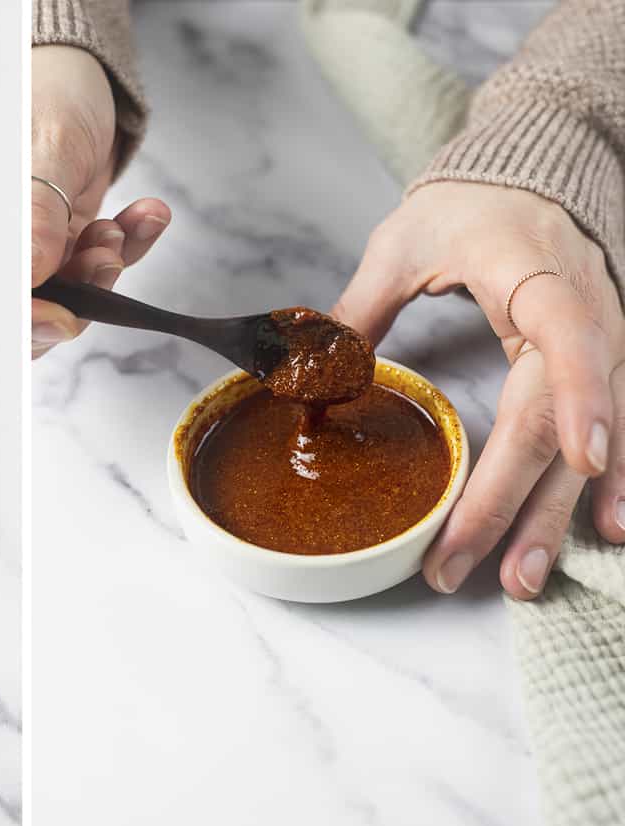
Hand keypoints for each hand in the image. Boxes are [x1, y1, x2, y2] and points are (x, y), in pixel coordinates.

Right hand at [31, 45, 169, 357]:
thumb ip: (40, 212)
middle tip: (105, 256)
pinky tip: (146, 215)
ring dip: (109, 263)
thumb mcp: (46, 146)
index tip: (66, 317)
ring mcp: (42, 248)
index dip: (28, 321)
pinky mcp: (74, 242)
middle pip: (34, 310)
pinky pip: (105, 262)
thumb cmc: (49, 93)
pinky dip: (132, 244)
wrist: (81, 75)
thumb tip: (32, 274)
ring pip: (77, 292)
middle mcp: (10, 247)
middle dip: (80, 294)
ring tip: (123, 223)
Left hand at [332, 181, 624, 598]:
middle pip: (560, 416)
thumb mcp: (402, 245)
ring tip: (524, 576)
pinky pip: (615, 426)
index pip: (571, 334)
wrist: (533, 171)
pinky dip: (610, 479)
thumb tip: (308, 373)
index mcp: (536, 273)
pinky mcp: (604, 361)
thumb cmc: (468, 203)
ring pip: (592, 437)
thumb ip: (358, 311)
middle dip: (521, 500)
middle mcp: (583, 313)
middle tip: (488, 573)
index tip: (577, 458)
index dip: (582, 394)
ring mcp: (603, 341)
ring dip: (558, 512)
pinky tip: (605, 529)